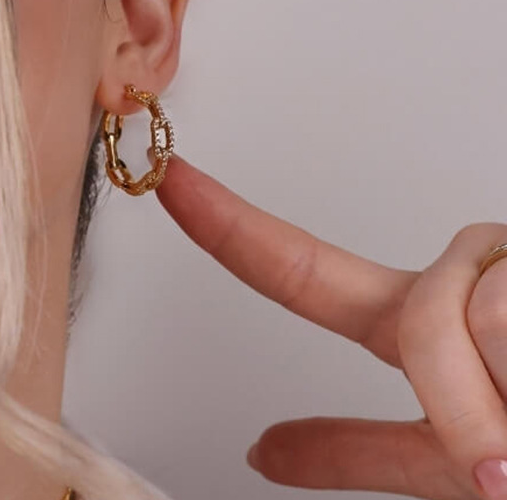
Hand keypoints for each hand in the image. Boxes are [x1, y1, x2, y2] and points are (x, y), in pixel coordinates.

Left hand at [154, 154, 506, 499]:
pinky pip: (500, 312)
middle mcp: (465, 286)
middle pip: (412, 318)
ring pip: (468, 328)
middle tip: (506, 460)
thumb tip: (258, 450)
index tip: (171, 182)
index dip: (230, 225)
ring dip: (505, 412)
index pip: (302, 270)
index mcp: (422, 329)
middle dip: (457, 391)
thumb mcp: (459, 463)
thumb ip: (364, 447)